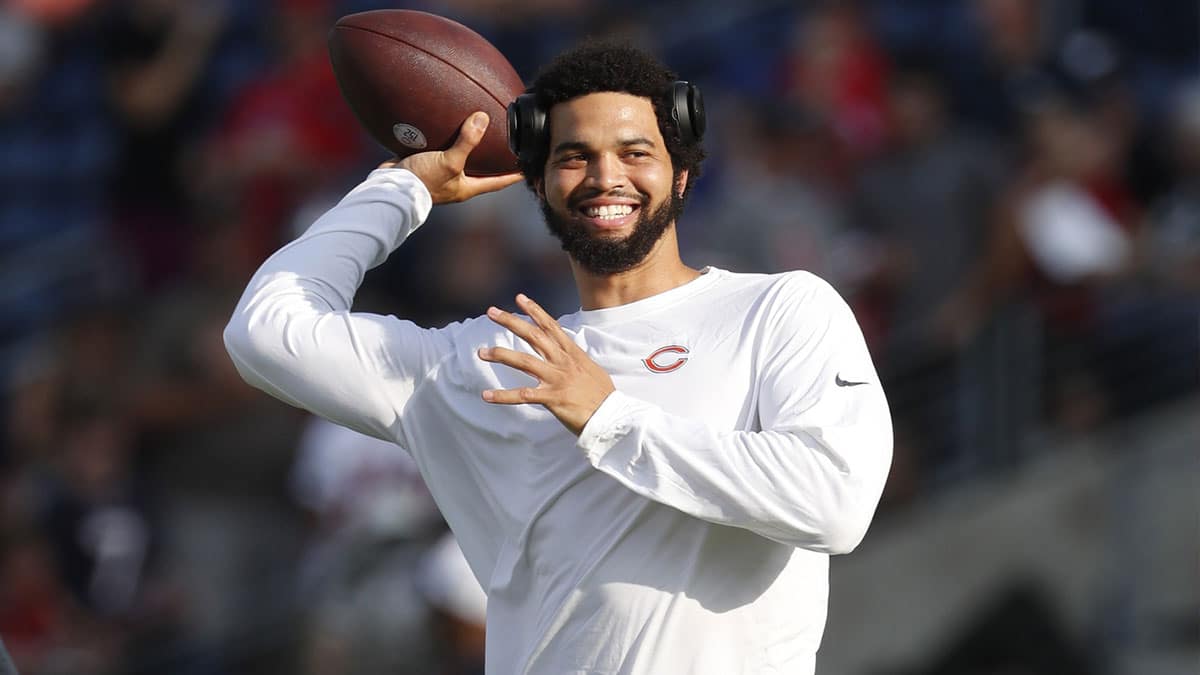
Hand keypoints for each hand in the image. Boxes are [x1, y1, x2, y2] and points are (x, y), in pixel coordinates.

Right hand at [380, 112, 521, 203]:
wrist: (390, 187)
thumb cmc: (422, 181)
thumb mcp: (449, 161)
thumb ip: (467, 141)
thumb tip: (483, 118)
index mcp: (467, 187)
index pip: (498, 182)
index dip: (514, 175)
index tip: (528, 168)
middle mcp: (456, 183)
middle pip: (482, 171)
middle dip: (493, 161)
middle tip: (506, 146)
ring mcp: (440, 175)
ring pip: (461, 160)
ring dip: (468, 148)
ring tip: (477, 131)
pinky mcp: (425, 166)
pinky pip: (440, 151)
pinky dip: (446, 141)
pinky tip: (445, 127)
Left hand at [478, 294, 615, 434]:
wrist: (613, 416)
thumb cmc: (603, 396)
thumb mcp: (591, 370)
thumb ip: (576, 361)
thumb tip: (569, 354)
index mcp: (572, 354)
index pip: (551, 326)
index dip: (535, 311)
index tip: (519, 298)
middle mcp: (563, 362)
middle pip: (533, 336)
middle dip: (511, 321)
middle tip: (491, 312)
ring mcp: (557, 379)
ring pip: (524, 361)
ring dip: (501, 355)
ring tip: (482, 353)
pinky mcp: (553, 398)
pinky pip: (523, 395)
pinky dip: (503, 396)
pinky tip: (486, 395)